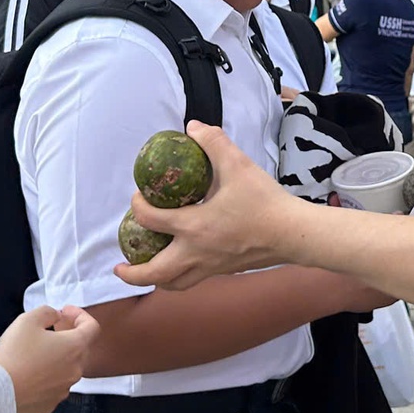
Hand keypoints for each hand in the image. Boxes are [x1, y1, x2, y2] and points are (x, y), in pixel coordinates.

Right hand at [0, 305, 98, 412]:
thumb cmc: (13, 355)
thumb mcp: (28, 319)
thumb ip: (47, 312)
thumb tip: (55, 315)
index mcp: (75, 347)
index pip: (92, 327)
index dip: (80, 315)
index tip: (65, 312)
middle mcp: (75, 370)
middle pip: (81, 347)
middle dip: (69, 334)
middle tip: (52, 327)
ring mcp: (64, 389)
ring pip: (68, 367)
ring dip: (58, 356)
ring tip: (38, 350)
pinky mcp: (51, 403)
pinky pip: (54, 385)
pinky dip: (48, 376)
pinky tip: (32, 371)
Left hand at [116, 121, 300, 289]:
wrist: (293, 234)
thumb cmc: (265, 201)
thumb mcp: (238, 164)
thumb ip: (213, 142)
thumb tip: (193, 128)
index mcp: (193, 227)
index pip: (151, 220)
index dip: (137, 207)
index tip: (138, 198)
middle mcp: (197, 253)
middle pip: (155, 274)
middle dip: (132, 273)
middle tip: (119, 265)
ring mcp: (211, 267)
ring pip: (174, 284)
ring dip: (156, 280)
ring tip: (146, 271)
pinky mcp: (225, 271)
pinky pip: (194, 280)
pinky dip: (179, 277)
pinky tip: (183, 262)